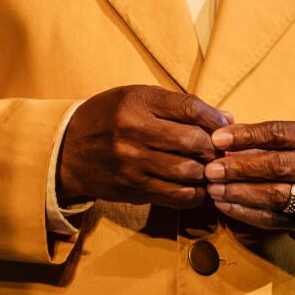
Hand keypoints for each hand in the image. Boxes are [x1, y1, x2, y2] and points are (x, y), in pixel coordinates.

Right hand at [55, 85, 229, 207]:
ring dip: (207, 171)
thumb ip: (178, 106)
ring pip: (187, 171)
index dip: (215, 118)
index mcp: (136, 102)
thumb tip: (226, 118)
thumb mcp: (137, 99)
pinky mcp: (132, 188)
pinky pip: (175, 196)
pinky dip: (194, 193)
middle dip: (215, 147)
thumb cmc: (109, 118)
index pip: (189, 108)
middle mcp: (133, 131)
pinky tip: (196, 187)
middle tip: (221, 150)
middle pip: (193, 141)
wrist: (68, 150)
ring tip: (210, 168)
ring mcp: (131, 163)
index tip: (226, 125)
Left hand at [204, 120, 294, 239]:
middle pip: (277, 167)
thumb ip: (268, 136)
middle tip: (211, 169)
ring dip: (239, 194)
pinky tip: (226, 206)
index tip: (218, 139)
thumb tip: (222, 138)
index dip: (247, 136)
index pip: (280, 135)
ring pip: (276, 197)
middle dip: (239, 169)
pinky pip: (276, 220)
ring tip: (213, 189)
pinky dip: (247, 214)